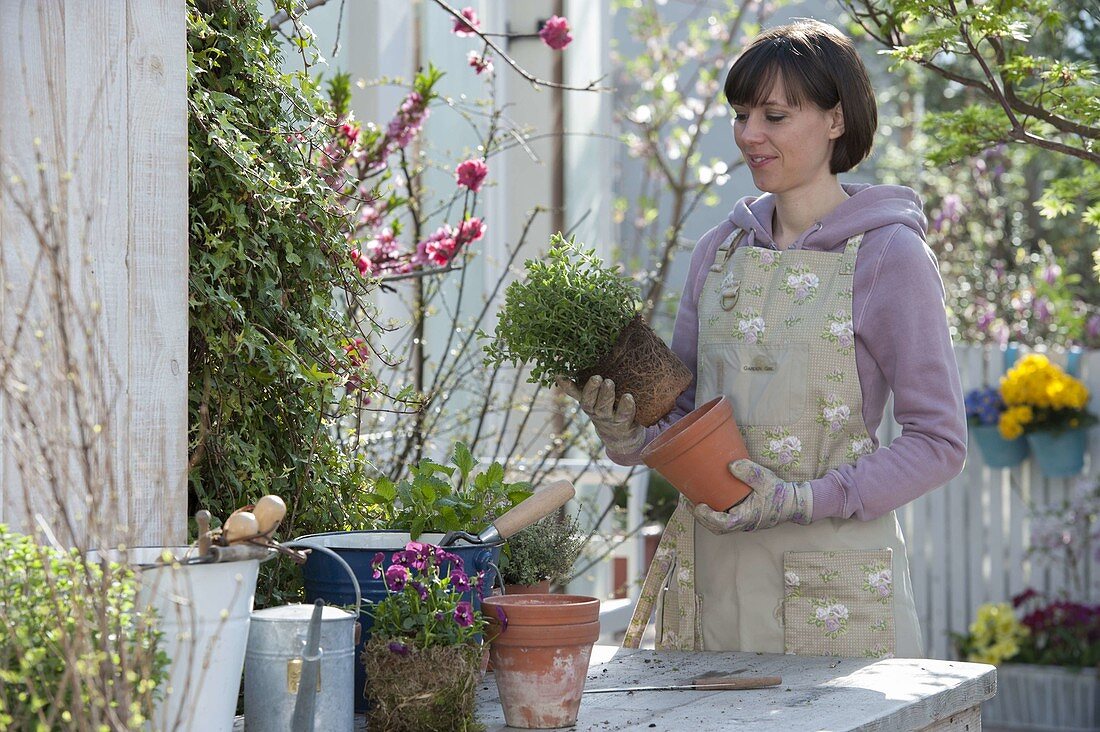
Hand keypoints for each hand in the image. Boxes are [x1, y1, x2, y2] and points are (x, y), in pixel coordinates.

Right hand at [556, 375, 644, 453]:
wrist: (620, 436)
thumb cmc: (607, 409)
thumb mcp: (594, 399)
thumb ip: (584, 386)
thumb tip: (566, 370)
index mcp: (587, 403)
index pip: (575, 393)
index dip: (568, 386)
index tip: (561, 376)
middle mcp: (595, 411)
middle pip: (589, 402)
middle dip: (591, 389)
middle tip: (597, 377)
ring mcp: (608, 418)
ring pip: (603, 408)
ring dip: (606, 395)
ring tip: (609, 383)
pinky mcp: (623, 422)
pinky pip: (624, 414)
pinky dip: (626, 406)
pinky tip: (628, 397)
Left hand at [691, 458, 813, 533]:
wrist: (793, 502)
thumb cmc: (779, 493)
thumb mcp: (765, 479)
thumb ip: (749, 472)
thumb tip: (731, 464)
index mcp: (746, 518)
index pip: (722, 524)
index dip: (707, 517)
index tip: (698, 506)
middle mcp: (743, 524)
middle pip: (716, 528)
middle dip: (701, 518)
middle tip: (690, 503)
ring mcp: (743, 523)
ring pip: (719, 526)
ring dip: (706, 517)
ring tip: (695, 502)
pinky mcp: (744, 518)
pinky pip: (725, 520)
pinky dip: (714, 515)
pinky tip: (709, 501)